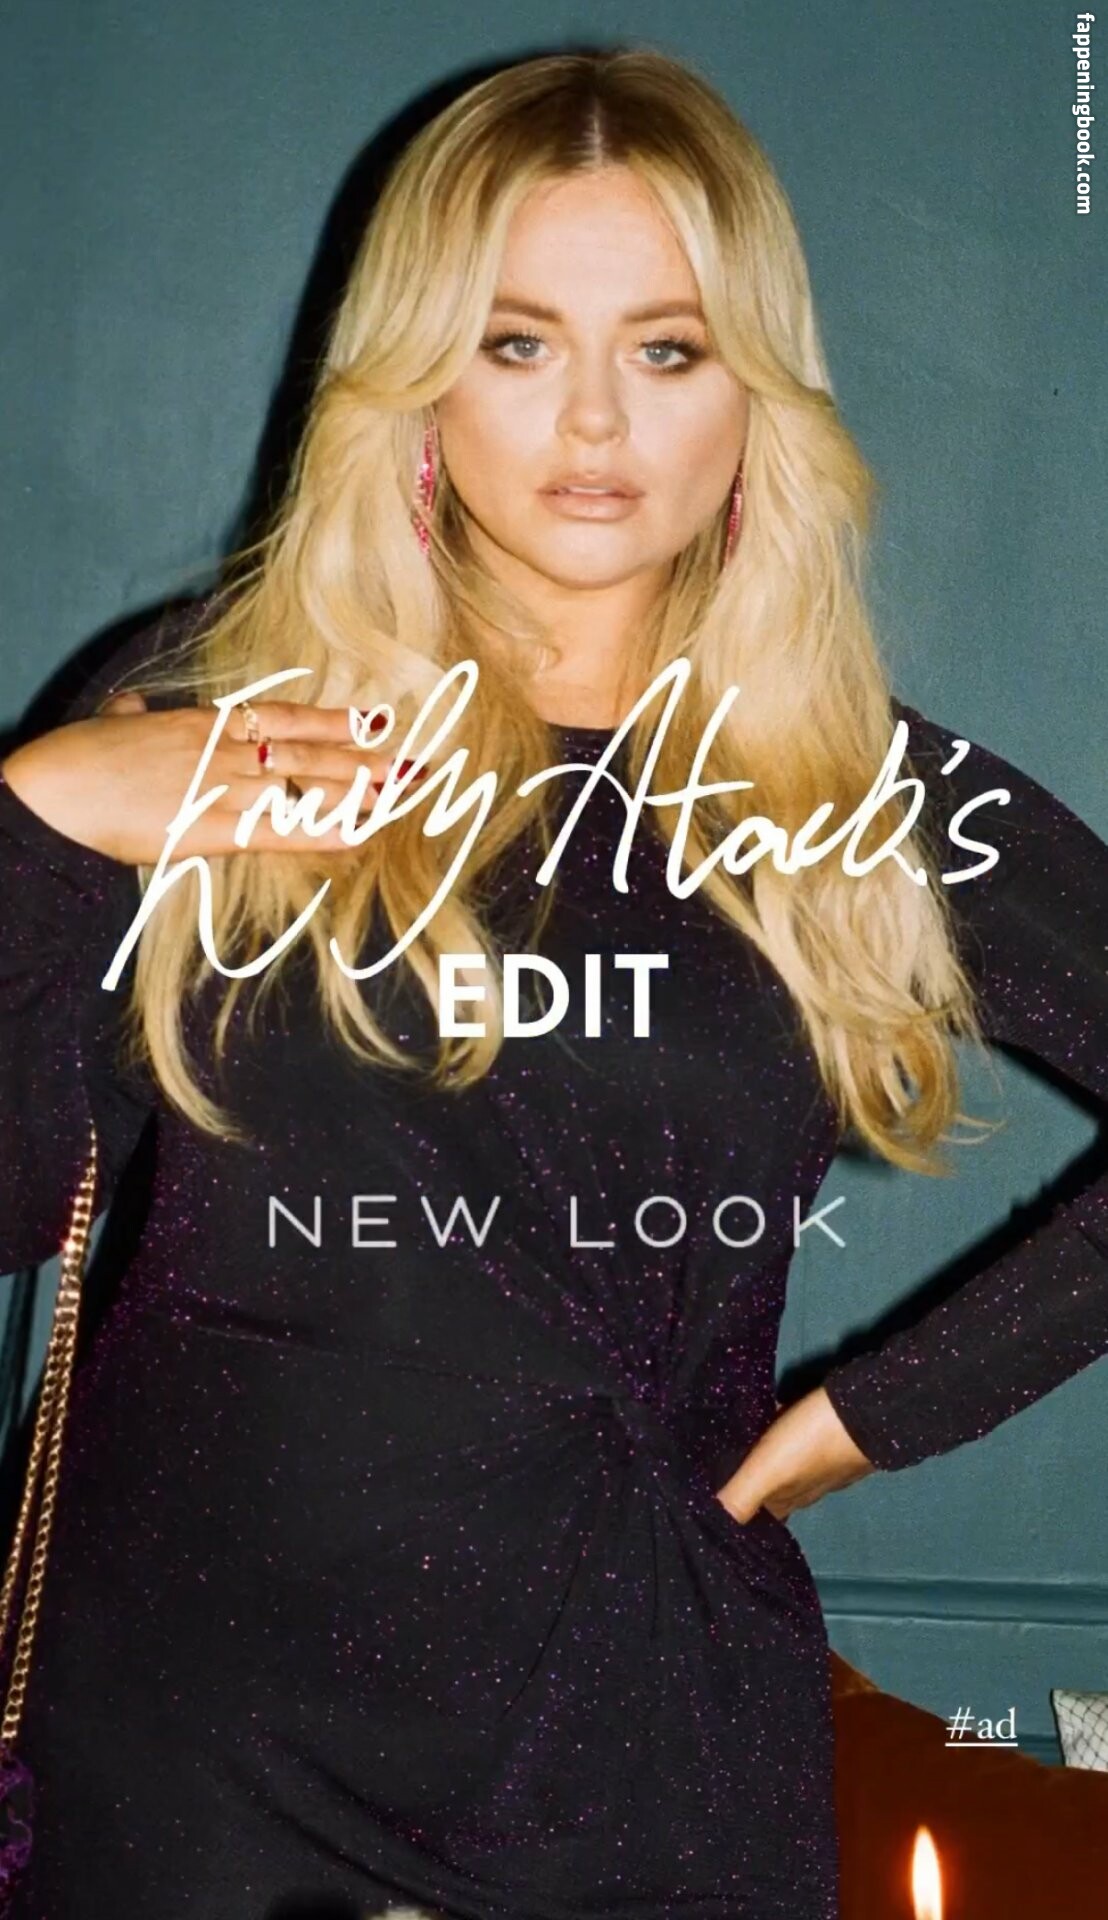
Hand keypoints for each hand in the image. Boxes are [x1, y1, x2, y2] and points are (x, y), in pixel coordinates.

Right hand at [0, 693, 429, 865]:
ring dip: (359, 791)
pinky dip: (324, 831)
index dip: (335, 721)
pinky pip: (280, 830)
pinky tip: (361, 834)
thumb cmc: (72, 761)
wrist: (50, 792)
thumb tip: (130, 706)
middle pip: (309, 751)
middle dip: (365, 758)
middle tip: (417, 763)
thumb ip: (130, 716)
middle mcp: (222, 750)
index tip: (378, 721)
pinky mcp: (210, 827)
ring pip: (305, 785)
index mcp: (201, 725)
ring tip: (406, 793)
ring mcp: (220, 786)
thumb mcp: (109, 726)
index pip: (284, 718)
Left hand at [715, 1387, 874, 1523]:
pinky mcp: (825, 1432)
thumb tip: (708, 1526)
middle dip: (742, 1484)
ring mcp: (817, 1462)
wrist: (870, 1409)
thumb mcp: (768, 1470)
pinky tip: (762, 1414)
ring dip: (758, 1456)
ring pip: (778, 1464)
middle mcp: (801, 1487)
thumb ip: (739, 1498)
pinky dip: (774, 1430)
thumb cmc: (814, 1442)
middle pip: (765, 1492)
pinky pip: (791, 1435)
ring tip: (731, 1441)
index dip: (733, 1518)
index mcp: (784, 1500)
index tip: (708, 1510)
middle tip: (713, 1470)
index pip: (753, 1520)